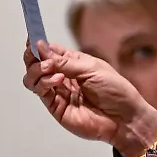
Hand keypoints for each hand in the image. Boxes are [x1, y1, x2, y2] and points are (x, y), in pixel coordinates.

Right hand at [22, 40, 156, 156]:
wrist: (124, 118)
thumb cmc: (116, 91)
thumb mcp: (92, 69)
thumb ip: (65, 61)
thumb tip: (40, 47)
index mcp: (75, 63)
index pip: (50, 51)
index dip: (39, 44)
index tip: (32, 38)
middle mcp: (64, 76)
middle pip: (36, 63)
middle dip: (33, 56)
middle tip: (38, 54)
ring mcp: (58, 91)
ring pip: (33, 78)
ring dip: (36, 69)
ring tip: (50, 68)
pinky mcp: (56, 106)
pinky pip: (40, 91)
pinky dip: (44, 83)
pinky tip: (58, 80)